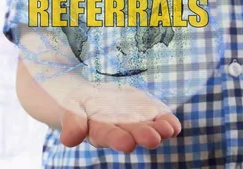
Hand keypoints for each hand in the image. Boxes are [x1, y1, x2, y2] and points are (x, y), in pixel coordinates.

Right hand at [57, 82, 181, 152]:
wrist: (93, 98)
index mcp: (99, 131)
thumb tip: (68, 140)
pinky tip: (174, 126)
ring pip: (149, 129)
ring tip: (167, 131)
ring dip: (159, 131)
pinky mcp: (149, 113)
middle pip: (132, 134)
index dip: (117, 139)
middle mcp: (121, 131)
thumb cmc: (80, 107)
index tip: (126, 143)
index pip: (108, 136)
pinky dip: (168, 123)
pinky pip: (161, 120)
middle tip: (152, 139)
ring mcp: (137, 123)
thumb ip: (72, 123)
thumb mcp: (71, 108)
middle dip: (142, 136)